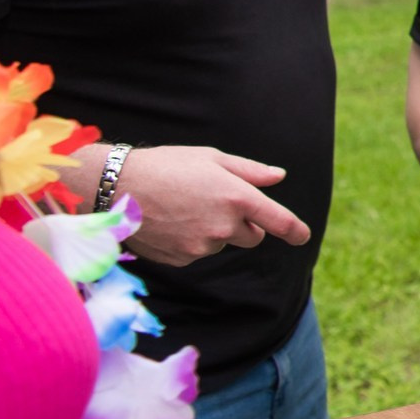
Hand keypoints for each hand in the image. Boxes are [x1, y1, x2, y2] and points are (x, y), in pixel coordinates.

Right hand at [123, 145, 308, 264]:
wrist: (117, 188)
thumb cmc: (167, 166)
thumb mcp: (212, 159)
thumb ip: (250, 171)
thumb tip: (279, 177)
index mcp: (238, 198)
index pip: (279, 221)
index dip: (295, 231)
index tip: (302, 236)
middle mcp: (224, 227)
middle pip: (252, 236)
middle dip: (244, 224)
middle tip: (217, 203)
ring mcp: (202, 247)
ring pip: (221, 244)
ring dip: (213, 231)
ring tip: (183, 207)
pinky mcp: (182, 259)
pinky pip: (198, 253)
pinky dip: (191, 241)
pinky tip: (170, 222)